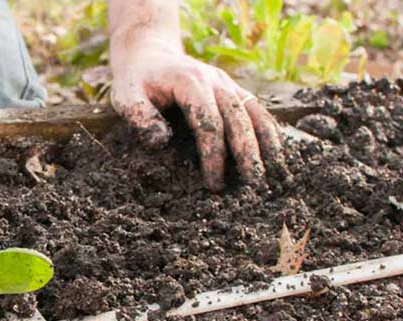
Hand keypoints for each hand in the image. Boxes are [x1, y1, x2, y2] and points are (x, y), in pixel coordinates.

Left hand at [109, 38, 287, 190]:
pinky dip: (268, 129)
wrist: (149, 55)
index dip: (214, 154)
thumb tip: (161, 142)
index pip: (208, 122)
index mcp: (189, 82)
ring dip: (266, 141)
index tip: (214, 182)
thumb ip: (139, 117)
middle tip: (253, 183)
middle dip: (247, 152)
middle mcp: (215, 81)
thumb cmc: (136, 82)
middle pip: (238, 118)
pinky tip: (277, 151)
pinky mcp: (233, 89)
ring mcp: (227, 83)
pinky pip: (256, 108)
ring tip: (274, 170)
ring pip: (254, 112)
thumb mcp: (125, 96)